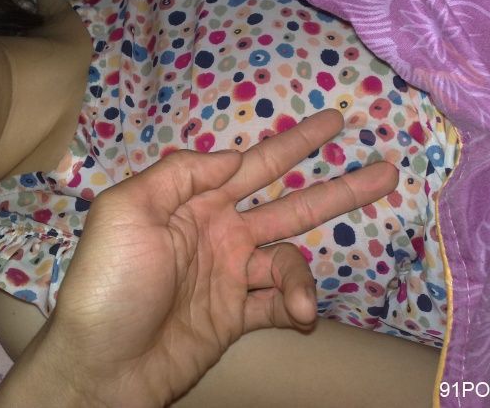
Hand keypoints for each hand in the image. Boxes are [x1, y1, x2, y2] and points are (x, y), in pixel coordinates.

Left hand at [17, 109, 397, 406]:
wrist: (104, 366)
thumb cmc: (111, 283)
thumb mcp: (127, 211)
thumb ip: (178, 175)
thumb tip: (233, 156)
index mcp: (194, 203)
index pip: (253, 164)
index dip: (294, 143)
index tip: (334, 123)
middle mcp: (219, 233)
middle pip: (290, 204)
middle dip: (337, 188)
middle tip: (385, 171)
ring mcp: (230, 276)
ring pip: (288, 261)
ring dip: (301, 278)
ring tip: (301, 303)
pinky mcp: (236, 317)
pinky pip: (278, 305)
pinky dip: (294, 307)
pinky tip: (299, 317)